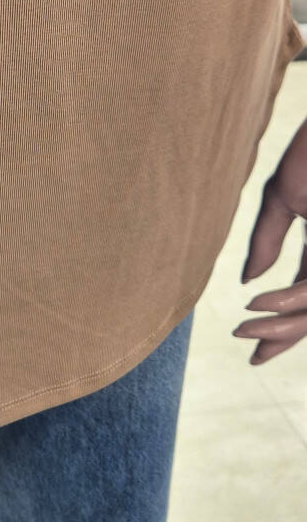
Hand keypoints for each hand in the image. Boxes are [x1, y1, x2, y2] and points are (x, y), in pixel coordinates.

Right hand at [234, 116, 306, 364]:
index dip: (279, 326)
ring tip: (248, 328)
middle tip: (250, 351)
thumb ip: (266, 241)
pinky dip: (290, 299)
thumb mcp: (282, 197)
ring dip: (284, 325)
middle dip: (282, 336)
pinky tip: (261, 303)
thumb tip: (247, 282)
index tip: (251, 348)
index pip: (303, 297)